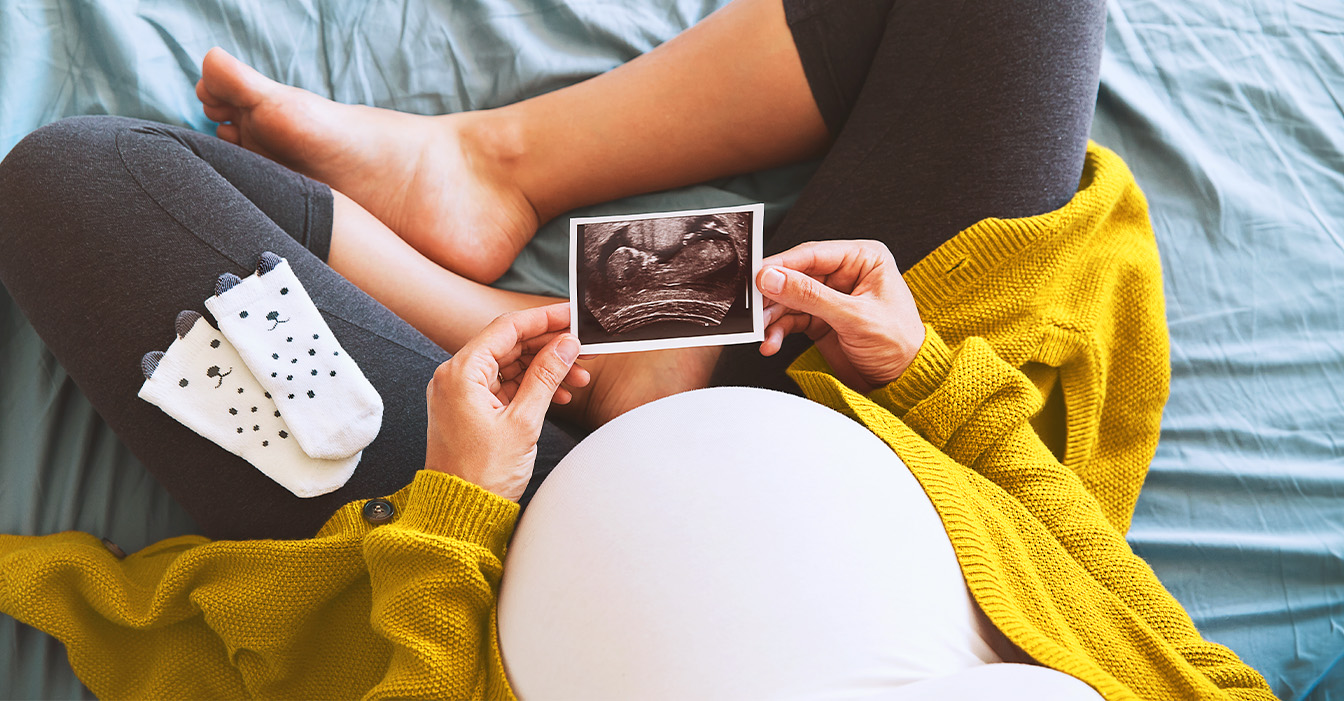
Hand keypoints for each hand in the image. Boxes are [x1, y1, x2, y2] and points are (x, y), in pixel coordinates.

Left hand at [424, 303, 589, 500]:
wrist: (460, 514)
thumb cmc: (483, 474)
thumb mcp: (523, 422)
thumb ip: (545, 377)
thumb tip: (565, 345)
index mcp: (461, 373)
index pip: (507, 328)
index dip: (544, 319)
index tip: (571, 316)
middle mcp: (455, 377)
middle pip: (508, 345)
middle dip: (548, 348)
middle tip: (582, 352)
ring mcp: (460, 393)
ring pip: (509, 366)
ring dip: (543, 370)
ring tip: (577, 380)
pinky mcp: (468, 410)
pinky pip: (503, 386)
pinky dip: (530, 388)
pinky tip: (558, 396)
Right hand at [757, 240, 924, 392]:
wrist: (904, 381)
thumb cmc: (898, 343)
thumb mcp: (854, 317)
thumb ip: (811, 296)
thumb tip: (772, 278)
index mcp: (863, 258)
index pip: (813, 254)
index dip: (782, 264)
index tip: (757, 275)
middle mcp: (845, 273)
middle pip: (796, 275)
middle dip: (773, 293)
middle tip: (752, 306)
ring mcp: (830, 296)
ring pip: (789, 298)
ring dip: (772, 315)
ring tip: (760, 330)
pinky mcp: (820, 319)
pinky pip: (791, 319)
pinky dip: (778, 331)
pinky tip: (771, 342)